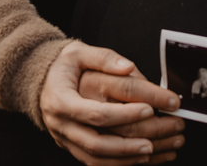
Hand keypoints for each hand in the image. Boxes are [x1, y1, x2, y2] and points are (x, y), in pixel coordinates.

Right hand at [41, 41, 181, 165]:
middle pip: (99, 141)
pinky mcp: (71, 147)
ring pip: (97, 157)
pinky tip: (143, 158)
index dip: (127, 113)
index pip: (98, 112)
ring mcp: (65, 138)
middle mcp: (61, 123)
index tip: (154, 107)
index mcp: (61, 99)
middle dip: (134, 139)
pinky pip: (95, 163)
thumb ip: (104, 58)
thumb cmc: (63, 65)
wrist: (39, 81)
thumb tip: (128, 67)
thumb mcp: (79, 52)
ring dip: (129, 157)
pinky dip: (120, 164)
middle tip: (166, 131)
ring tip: (157, 148)